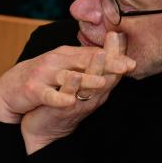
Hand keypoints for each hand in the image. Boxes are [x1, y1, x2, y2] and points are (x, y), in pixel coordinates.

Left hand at [17, 32, 133, 152]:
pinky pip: (68, 97)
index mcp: (98, 89)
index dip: (117, 51)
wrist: (41, 130)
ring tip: (100, 54)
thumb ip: (91, 68)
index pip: (112, 68)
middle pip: (107, 75)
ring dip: (96, 69)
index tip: (121, 32)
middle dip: (112, 57)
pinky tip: (74, 75)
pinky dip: (72, 87)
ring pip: (91, 86)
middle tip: (117, 38)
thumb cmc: (63, 103)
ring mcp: (78, 103)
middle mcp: (92, 96)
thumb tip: (102, 48)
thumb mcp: (81, 85)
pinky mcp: (61, 109)